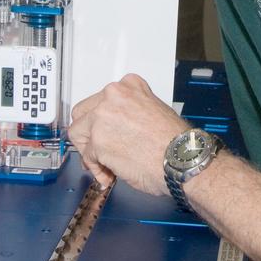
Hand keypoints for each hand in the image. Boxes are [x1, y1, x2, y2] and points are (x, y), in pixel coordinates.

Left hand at [68, 73, 189, 193]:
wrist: (182, 159)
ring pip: (78, 134)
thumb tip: (113, 128)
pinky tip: (109, 175)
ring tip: (103, 165)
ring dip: (88, 152)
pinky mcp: (98, 141)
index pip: (99, 100)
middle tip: (97, 150)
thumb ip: (129, 112)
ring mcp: (103, 117)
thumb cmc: (174, 142)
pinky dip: (96, 169)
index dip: (100, 120)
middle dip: (88, 134)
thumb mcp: (153, 110)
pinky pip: (86, 158)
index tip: (104, 131)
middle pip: (82, 113)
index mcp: (128, 85)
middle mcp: (113, 96)